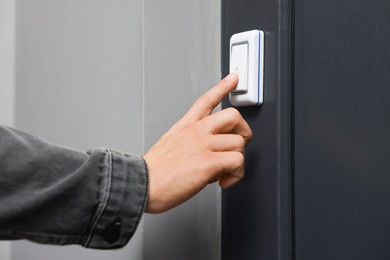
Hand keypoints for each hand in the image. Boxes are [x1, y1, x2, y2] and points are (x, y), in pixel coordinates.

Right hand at [143, 73, 251, 213]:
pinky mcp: (208, 162)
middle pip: (233, 116)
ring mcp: (203, 145)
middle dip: (243, 132)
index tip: (233, 78)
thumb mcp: (168, 145)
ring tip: (224, 172)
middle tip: (237, 147)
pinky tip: (223, 180)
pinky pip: (238, 162)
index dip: (222, 87)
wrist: (140, 185)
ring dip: (237, 161)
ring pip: (239, 143)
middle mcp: (196, 132)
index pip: (206, 100)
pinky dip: (236, 175)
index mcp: (185, 127)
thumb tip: (207, 152)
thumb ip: (188, 142)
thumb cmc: (153, 172)